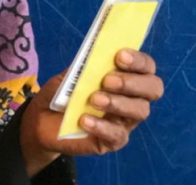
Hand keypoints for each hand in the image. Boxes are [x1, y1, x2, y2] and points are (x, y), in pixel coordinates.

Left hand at [19, 50, 163, 175]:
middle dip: (132, 82)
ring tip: (94, 99)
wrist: (42, 121)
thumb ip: (84, 67)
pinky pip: (118, 135)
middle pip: (153, 88)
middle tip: (108, 80)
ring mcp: (125, 120)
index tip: (119, 56)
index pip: (146, 66)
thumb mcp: (69, 76)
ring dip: (118, 102)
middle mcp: (132, 98)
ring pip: (139, 111)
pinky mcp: (113, 141)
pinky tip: (84, 120)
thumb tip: (96, 55)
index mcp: (126, 76)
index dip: (138, 60)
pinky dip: (101, 126)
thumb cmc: (62, 94)